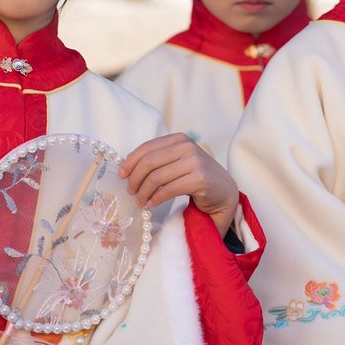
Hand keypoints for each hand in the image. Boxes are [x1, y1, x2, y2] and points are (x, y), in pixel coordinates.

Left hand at [119, 133, 238, 234]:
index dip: (130, 161)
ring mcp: (195, 162)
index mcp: (179, 139)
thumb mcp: (177, 162)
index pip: (147, 148)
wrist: (223, 192)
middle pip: (149, 162)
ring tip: (139, 201)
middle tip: (130, 191)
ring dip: (143, 192)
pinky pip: (168, 190)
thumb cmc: (195, 177)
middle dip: (135, 179)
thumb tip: (127, 166)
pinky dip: (155, 199)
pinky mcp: (199, 180)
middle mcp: (187, 147)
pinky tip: (151, 204)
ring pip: (156, 177)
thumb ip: (158, 160)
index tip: (121, 174)